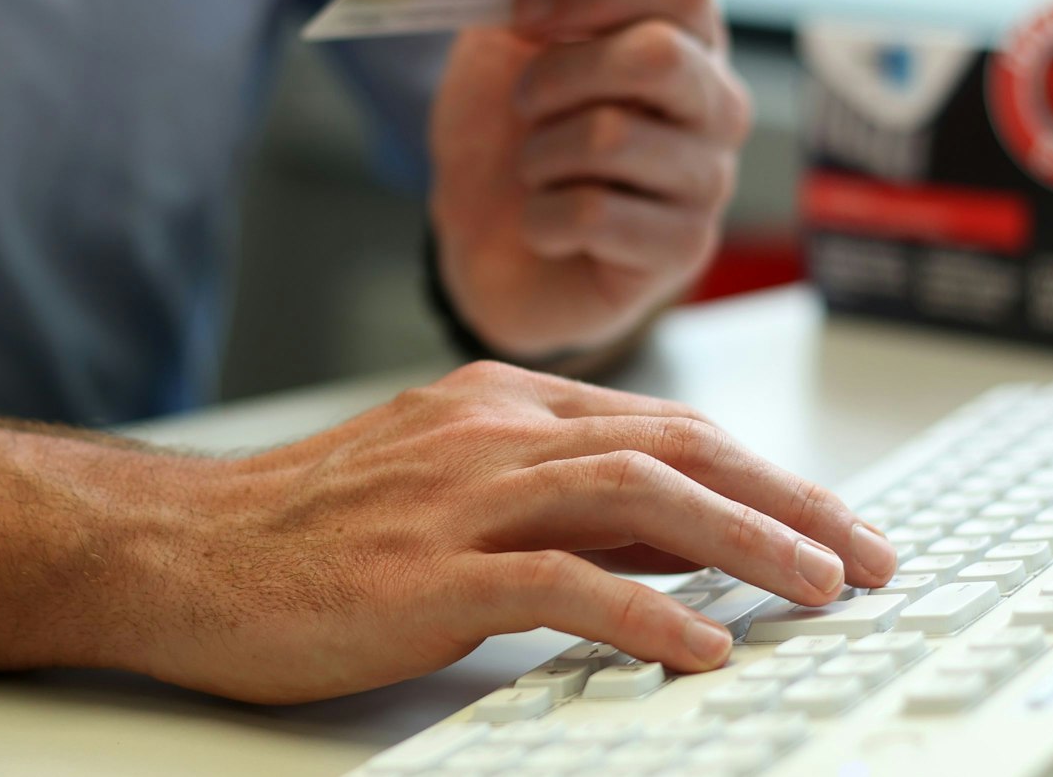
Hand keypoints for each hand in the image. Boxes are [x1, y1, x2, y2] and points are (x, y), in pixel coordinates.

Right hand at [121, 362, 894, 702]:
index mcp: (500, 407)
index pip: (667, 429)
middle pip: (678, 450)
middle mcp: (491, 433)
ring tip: (824, 589)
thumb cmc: (308, 528)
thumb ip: (559, 508)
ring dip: (749, 542)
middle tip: (871, 557)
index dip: (767, 475)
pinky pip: (561, 586)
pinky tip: (706, 647)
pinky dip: (646, 614)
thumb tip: (681, 548)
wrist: (181, 551)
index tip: (836, 524)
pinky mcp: (426, 571)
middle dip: (791, 502)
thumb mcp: (447, 492)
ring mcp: (459, 497)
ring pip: (639, 497)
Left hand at [430, 0, 750, 359]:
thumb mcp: (501, 45)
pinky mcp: (683, 250)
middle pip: (657, 56)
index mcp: (685, 42)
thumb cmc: (507, 135)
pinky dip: (541, 217)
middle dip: (561, 74)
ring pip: (612, 137)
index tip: (521, 17)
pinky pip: (595, 213)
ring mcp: (707, 181)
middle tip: (524, 103)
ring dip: (539, 153)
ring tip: (534, 170)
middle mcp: (715, 106)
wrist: (483, 243)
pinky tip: (546, 225)